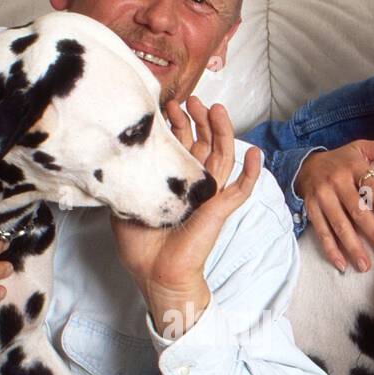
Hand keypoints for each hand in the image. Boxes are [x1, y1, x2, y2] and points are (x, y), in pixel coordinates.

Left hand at [115, 96, 260, 336]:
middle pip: (205, 145)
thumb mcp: (125, 206)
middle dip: (199, 120)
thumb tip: (117, 161)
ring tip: (217, 109)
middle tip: (192, 100)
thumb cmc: (142, 248)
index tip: (168, 106)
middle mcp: (196, 187)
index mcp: (177, 185)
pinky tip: (255, 153)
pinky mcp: (220, 210)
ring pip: (224, 157)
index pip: (183, 147)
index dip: (179, 125)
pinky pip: (241, 190)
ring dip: (222, 132)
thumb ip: (128, 183)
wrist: (156, 274)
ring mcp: (211, 198)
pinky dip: (251, 172)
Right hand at [296, 139, 373, 272]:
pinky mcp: (311, 210)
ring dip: (353, 247)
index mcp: (353, 166)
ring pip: (339, 225)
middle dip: (372, 232)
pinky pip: (322, 232)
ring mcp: (322, 197)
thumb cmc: (341, 160)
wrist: (305, 164)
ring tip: (365, 265)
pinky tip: (342, 264)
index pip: (372, 186)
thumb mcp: (360, 147)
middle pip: (356, 210)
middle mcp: (336, 182)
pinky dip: (331, 250)